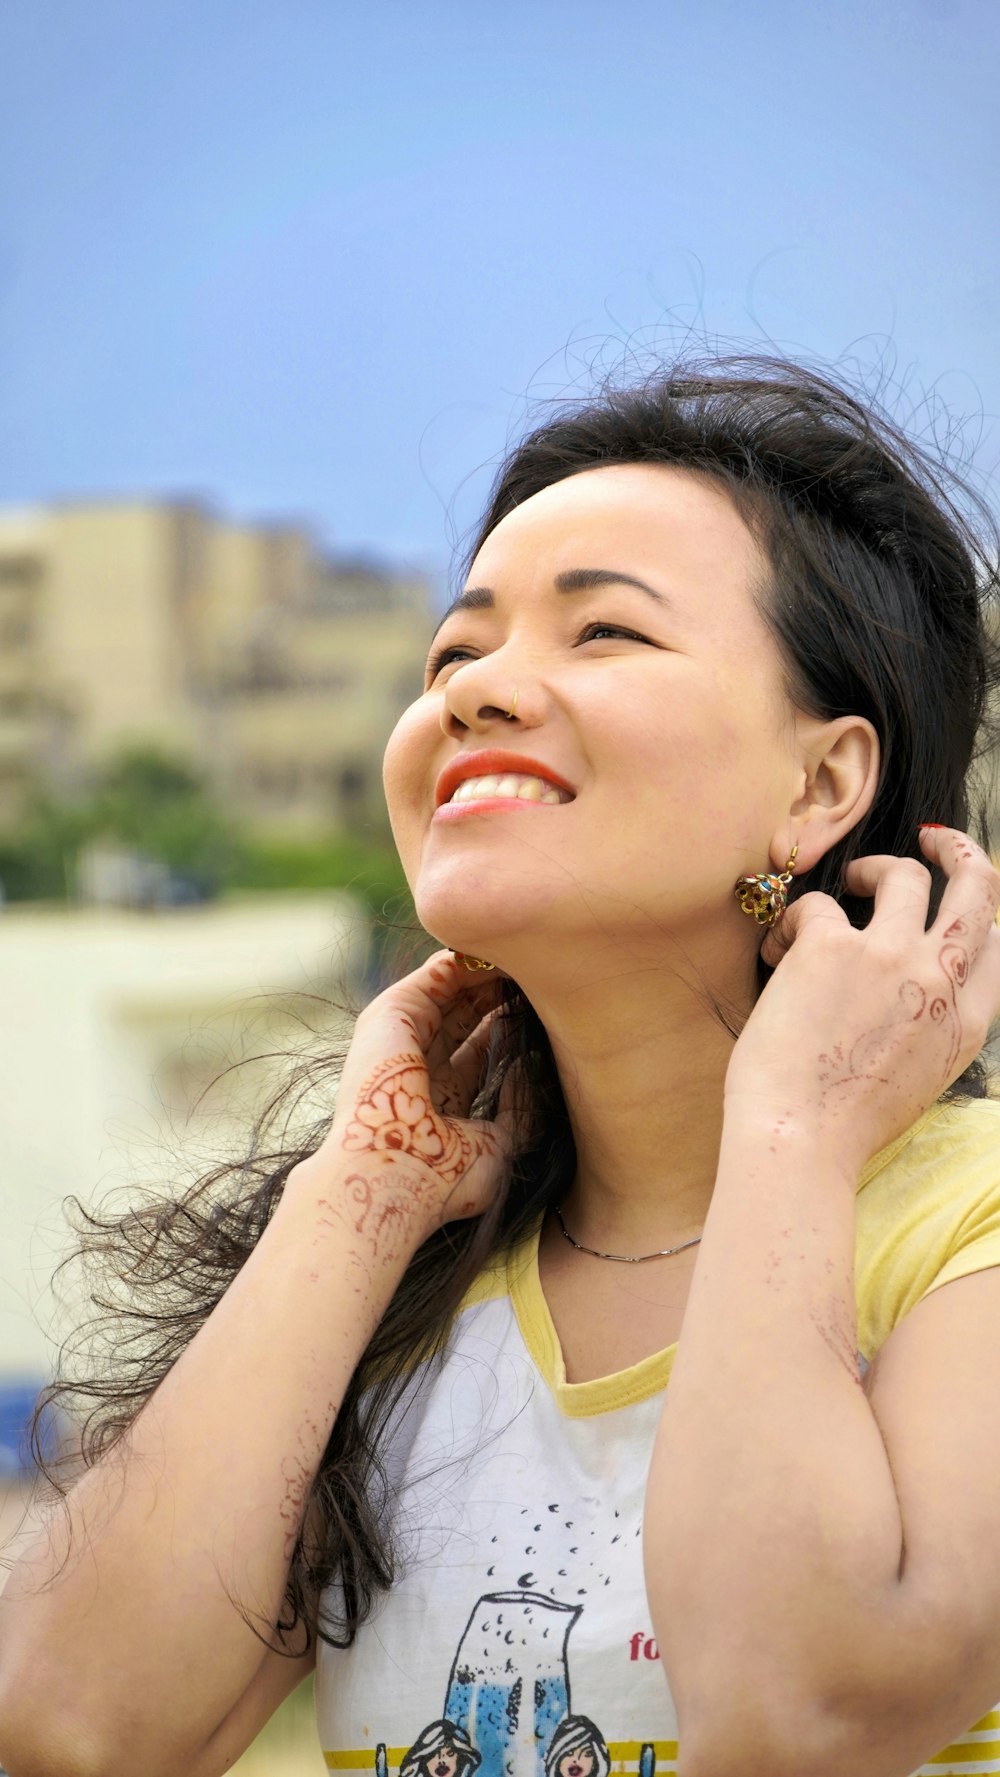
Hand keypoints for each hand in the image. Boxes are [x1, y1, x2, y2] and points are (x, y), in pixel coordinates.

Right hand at [289, 949, 517, 1258]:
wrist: (394, 1176)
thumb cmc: (443, 1178)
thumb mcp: (497, 1146)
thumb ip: (517, 1110)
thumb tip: (530, 1067)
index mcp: (438, 1101)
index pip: (478, 1051)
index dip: (509, 1031)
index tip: (550, 1014)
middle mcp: (417, 1065)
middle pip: (465, 1016)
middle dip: (501, 996)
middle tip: (543, 980)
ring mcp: (401, 1037)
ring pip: (452, 990)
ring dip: (490, 974)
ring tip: (530, 962)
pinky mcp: (391, 1012)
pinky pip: (436, 973)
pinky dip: (470, 961)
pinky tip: (505, 957)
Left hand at [724, 826, 999, 1171]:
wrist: (799, 1142)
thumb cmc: (841, 1125)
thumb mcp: (917, 1078)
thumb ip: (927, 1025)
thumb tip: (909, 985)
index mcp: (965, 1024)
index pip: (994, 944)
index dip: (978, 915)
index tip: (953, 902)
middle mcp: (940, 982)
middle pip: (978, 889)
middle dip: (960, 851)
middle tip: (933, 839)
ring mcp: (891, 957)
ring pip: (904, 875)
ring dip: (872, 869)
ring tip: (845, 886)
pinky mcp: (832, 947)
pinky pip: (815, 905)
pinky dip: (792, 922)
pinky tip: (775, 952)